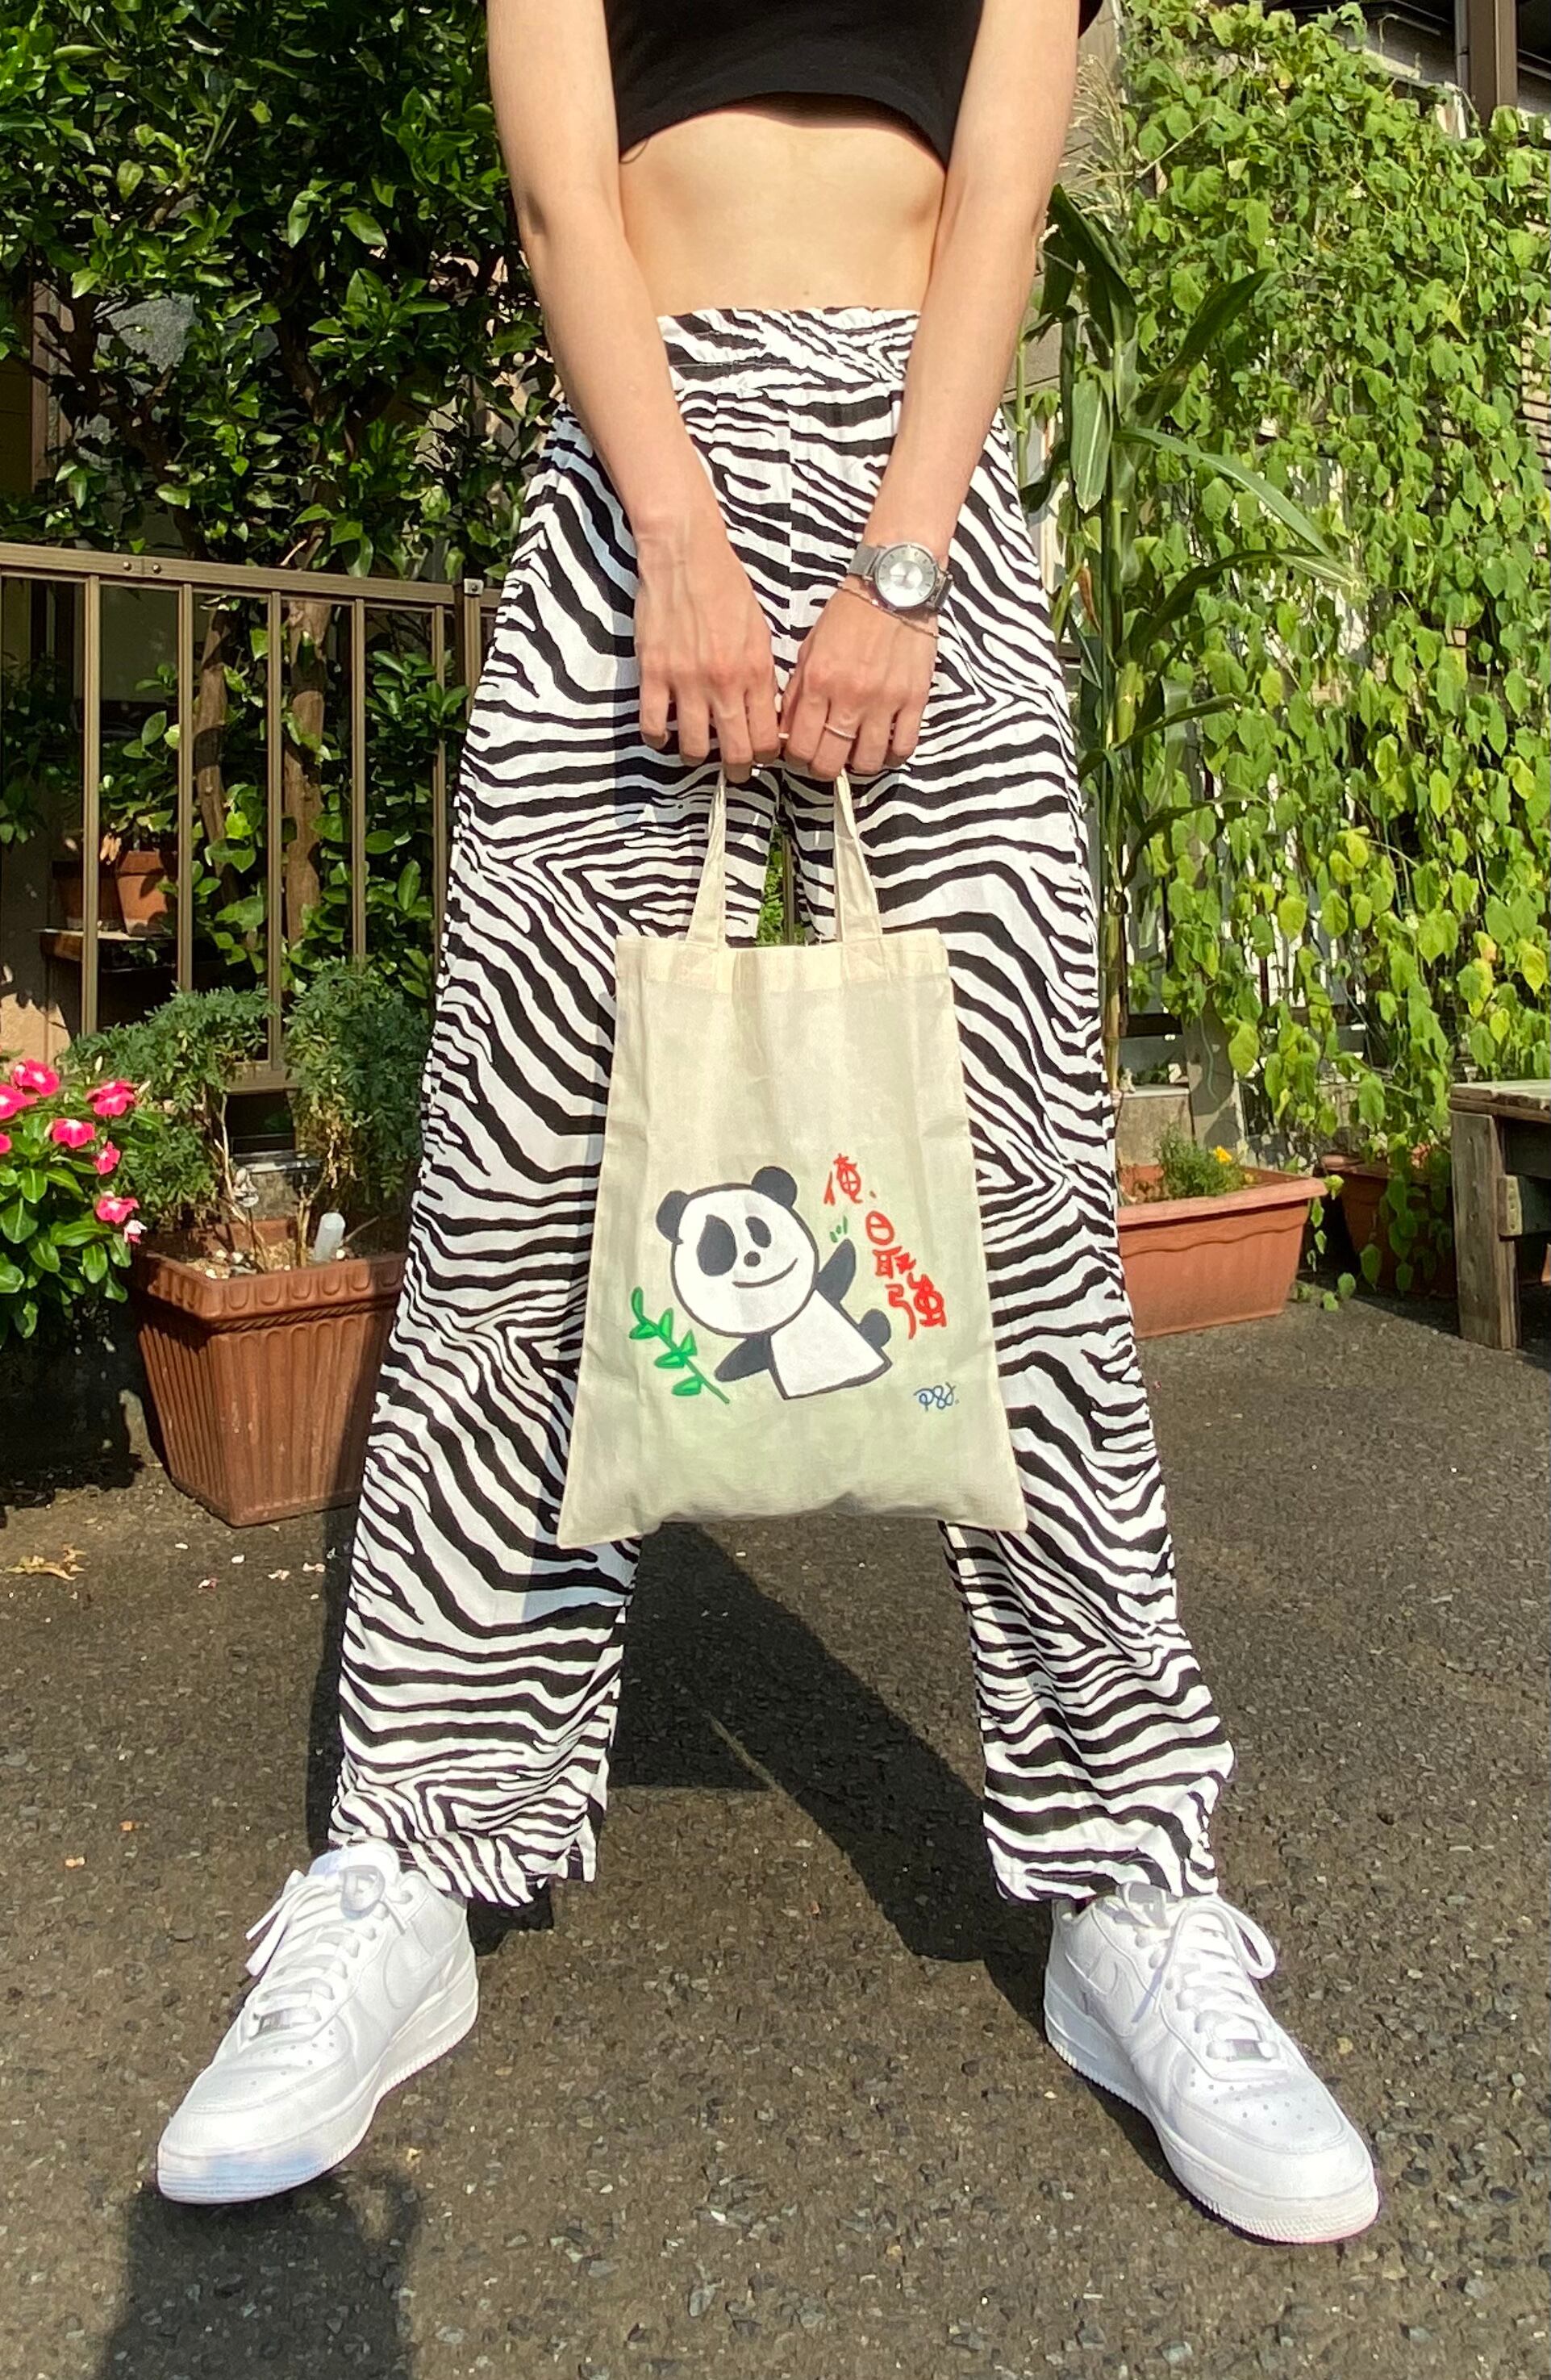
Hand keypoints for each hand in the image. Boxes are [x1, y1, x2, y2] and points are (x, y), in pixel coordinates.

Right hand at [635, 517, 780, 783]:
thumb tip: (766, 713)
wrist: (685, 554)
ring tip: (698, 751)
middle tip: (736, 771)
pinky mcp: (653, 672)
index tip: (762, 754)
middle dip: (739, 770)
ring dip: (697, 756)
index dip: (767, 755)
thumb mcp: (760, 631)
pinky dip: (658, 738)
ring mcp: (686, 680)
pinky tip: (663, 734)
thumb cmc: (726, 587)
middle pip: (736, 752)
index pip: (767, 737)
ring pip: (693, 748)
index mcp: (755, 672)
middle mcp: (723, 683)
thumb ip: (763, 675)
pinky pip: (652, 725)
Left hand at [779, 583, 937, 779]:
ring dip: (859, 765)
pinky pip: (904, 746)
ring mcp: (884, 700)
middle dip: (823, 768)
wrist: (894, 586)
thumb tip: (788, 730)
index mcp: (818, 681)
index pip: (799, 746)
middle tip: (827, 759)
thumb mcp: (810, 648)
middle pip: (830, 763)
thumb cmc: (850, 614)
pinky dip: (893, 755)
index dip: (796, 759)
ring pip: (868, 762)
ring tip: (857, 753)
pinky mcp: (914, 698)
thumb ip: (797, 692)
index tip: (801, 754)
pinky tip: (887, 747)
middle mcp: (850, 696)